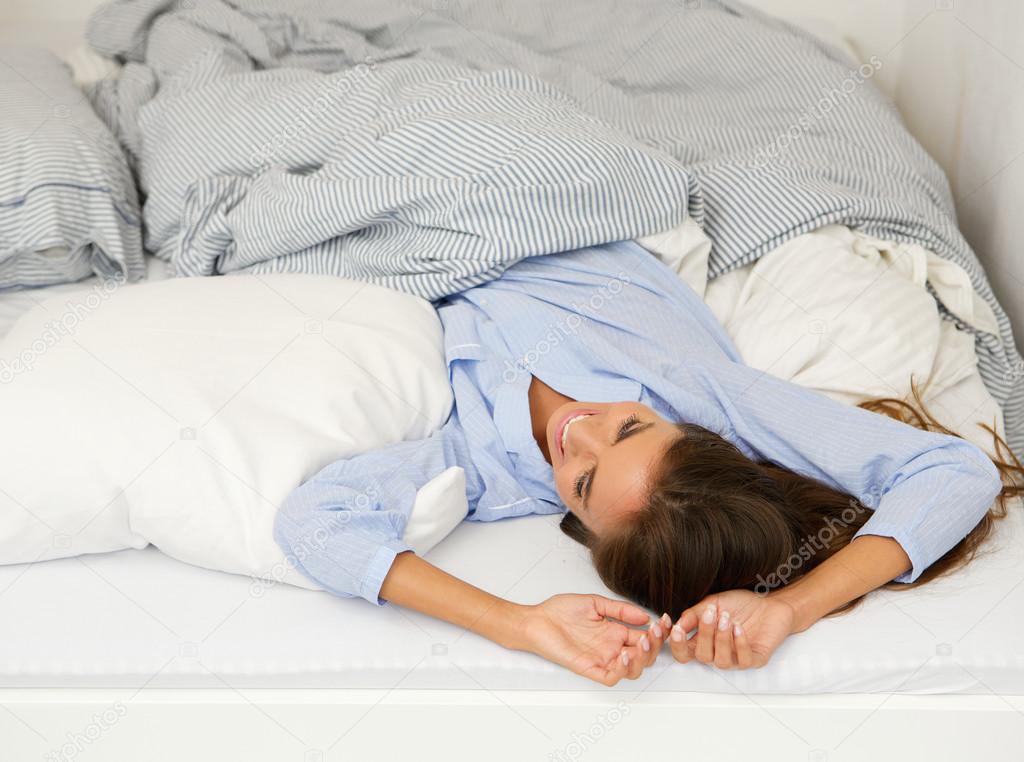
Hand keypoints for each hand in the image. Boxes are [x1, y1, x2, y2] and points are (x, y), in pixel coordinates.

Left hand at [521, 594, 669, 685]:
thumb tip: (644, 616)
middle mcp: (611, 648)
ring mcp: (601, 659)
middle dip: (656, 645)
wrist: (536, 620)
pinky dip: (622, 670)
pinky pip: (611, 677)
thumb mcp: (595, 603)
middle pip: (644, 656)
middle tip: (657, 632)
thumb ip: (619, 610)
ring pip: (632, 670)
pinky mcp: (588, 668)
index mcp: (615, 633)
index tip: (666, 621)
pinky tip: (625, 654)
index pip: (644, 637)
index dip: (659, 632)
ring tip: (644, 643)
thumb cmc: (559, 612)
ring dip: (643, 659)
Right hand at [669, 589, 796, 669]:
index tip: (674, 627)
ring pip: (721, 662)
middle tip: (710, 614)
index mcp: (704, 641)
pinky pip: (744, 661)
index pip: (683, 653)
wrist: (769, 602)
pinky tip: (739, 628)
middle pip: (701, 657)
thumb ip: (694, 614)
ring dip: (721, 639)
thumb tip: (677, 624)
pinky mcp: (755, 659)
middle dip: (704, 634)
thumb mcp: (713, 603)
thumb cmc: (741, 604)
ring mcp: (736, 658)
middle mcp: (718, 653)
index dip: (676, 644)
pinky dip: (740, 644)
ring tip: (727, 618)